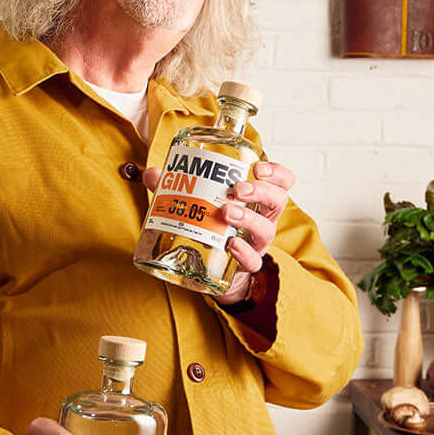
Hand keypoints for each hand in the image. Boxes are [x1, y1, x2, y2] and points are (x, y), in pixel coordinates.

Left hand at [141, 161, 294, 305]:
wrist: (212, 268)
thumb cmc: (211, 226)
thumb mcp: (199, 203)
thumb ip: (176, 187)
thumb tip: (152, 174)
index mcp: (257, 199)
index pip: (281, 182)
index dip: (276, 172)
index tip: (257, 167)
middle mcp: (263, 219)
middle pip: (278, 200)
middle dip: (261, 191)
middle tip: (238, 188)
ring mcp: (256, 243)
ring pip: (266, 229)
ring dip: (248, 218)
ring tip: (226, 212)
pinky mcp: (246, 264)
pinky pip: (252, 260)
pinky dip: (243, 252)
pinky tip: (230, 245)